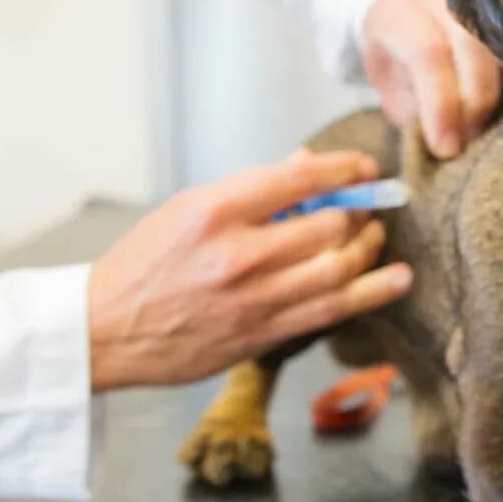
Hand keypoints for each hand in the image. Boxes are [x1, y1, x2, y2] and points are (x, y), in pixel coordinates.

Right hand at [87, 150, 412, 389]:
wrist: (104, 331)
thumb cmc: (143, 264)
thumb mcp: (186, 208)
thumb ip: (249, 189)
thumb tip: (305, 166)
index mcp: (215, 211)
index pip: (299, 178)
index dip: (343, 169)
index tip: (362, 167)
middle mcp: (238, 255)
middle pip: (329, 225)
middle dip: (359, 211)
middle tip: (367, 206)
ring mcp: (253, 299)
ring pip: (338, 268)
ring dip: (369, 247)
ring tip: (377, 236)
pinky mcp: (262, 336)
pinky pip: (331, 311)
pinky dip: (372, 292)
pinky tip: (398, 279)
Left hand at [361, 0, 502, 158]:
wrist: (409, 16)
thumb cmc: (395, 58)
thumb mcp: (389, 87)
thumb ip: (415, 111)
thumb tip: (449, 144)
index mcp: (399, 11)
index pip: (427, 53)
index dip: (439, 104)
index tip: (445, 147)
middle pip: (472, 48)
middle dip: (474, 104)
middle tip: (469, 141)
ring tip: (491, 130)